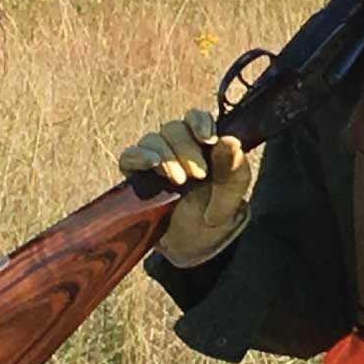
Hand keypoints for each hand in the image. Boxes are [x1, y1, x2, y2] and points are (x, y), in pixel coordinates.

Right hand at [119, 108, 253, 265]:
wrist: (194, 245)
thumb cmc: (215, 215)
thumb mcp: (232, 197)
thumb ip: (234, 170)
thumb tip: (230, 140)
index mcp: (202, 146)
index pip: (195, 118)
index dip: (199, 121)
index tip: (208, 139)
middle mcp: (176, 148)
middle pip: (173, 128)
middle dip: (186, 148)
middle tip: (199, 174)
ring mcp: (155, 161)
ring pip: (153, 139)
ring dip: (167, 156)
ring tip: (180, 180)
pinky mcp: (136, 176)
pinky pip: (130, 156)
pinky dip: (140, 156)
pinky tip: (152, 165)